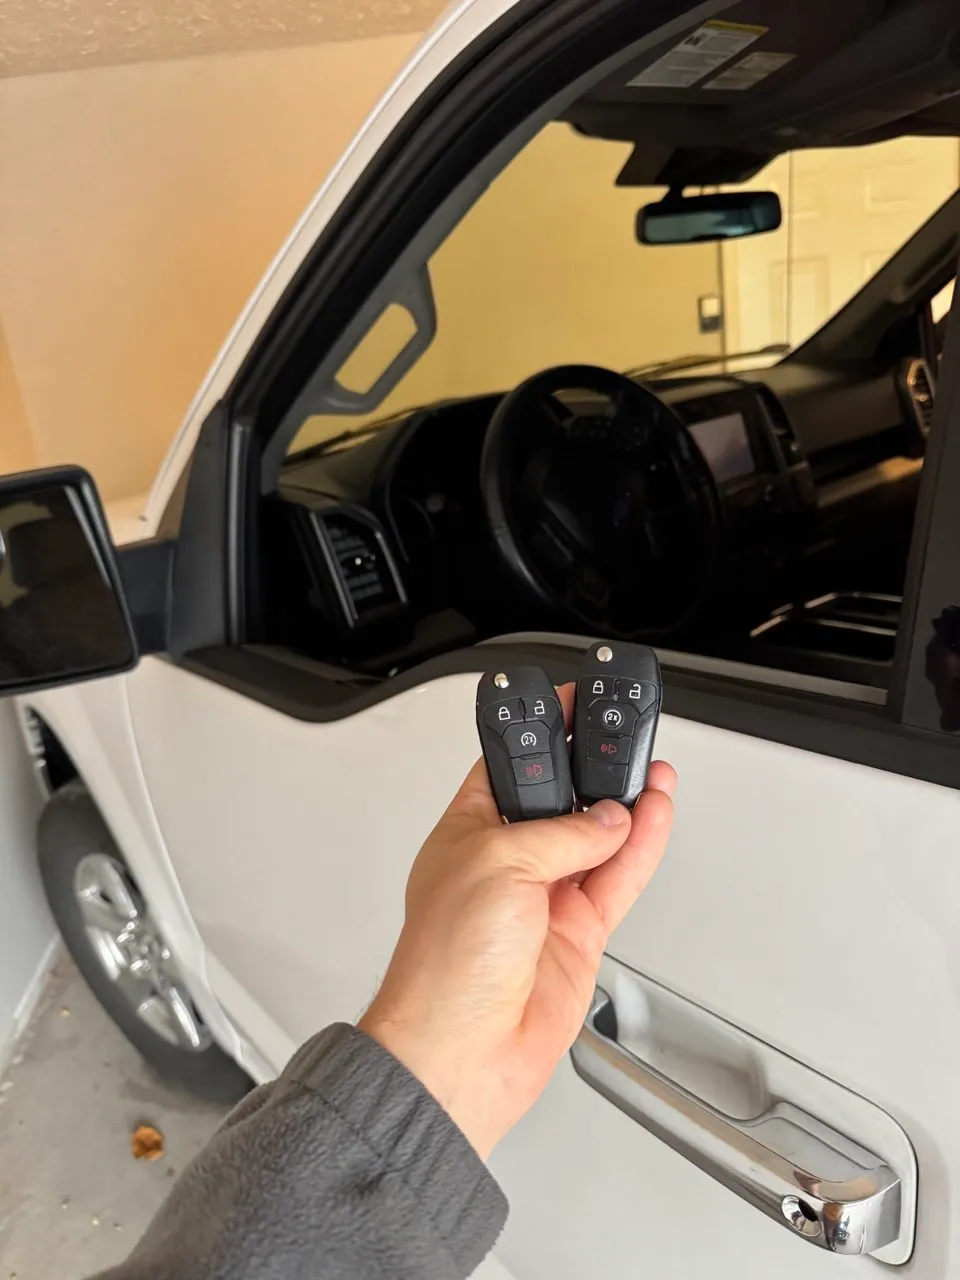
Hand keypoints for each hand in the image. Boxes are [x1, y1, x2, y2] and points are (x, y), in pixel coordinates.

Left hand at [359, 683, 674, 1157]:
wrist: (462, 1052)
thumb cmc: (444, 963)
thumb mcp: (499, 866)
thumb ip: (560, 835)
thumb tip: (604, 818)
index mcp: (469, 831)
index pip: (508, 767)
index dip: (539, 736)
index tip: (568, 705)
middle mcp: (507, 861)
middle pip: (561, 801)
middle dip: (592, 771)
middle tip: (625, 738)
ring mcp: (545, 898)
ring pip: (598, 838)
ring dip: (628, 805)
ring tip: (654, 770)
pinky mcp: (577, 933)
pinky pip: (618, 879)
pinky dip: (642, 847)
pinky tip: (656, 815)